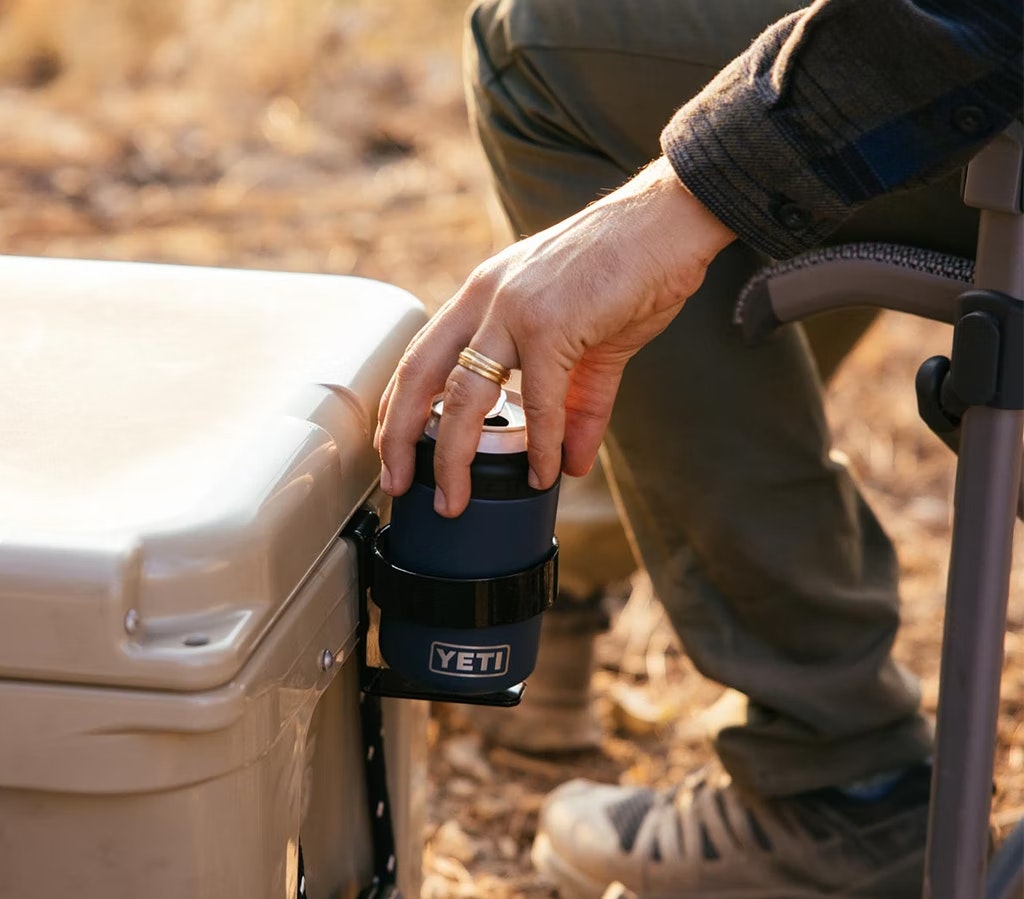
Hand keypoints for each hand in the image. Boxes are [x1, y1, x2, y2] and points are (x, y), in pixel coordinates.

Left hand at [375, 157, 734, 516]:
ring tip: (453, 500)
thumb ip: (575, 407)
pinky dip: (539, 445)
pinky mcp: (553, 323)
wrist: (668, 223)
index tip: (393, 450)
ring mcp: (514, 309)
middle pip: (420, 376)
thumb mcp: (588, 345)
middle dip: (398, 436)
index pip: (420, 356)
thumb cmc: (626, 272)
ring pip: (463, 395)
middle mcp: (486, 299)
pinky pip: (538, 401)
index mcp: (483, 296)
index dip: (398, 407)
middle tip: (396, 485)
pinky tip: (542, 474)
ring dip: (453, 457)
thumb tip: (569, 465)